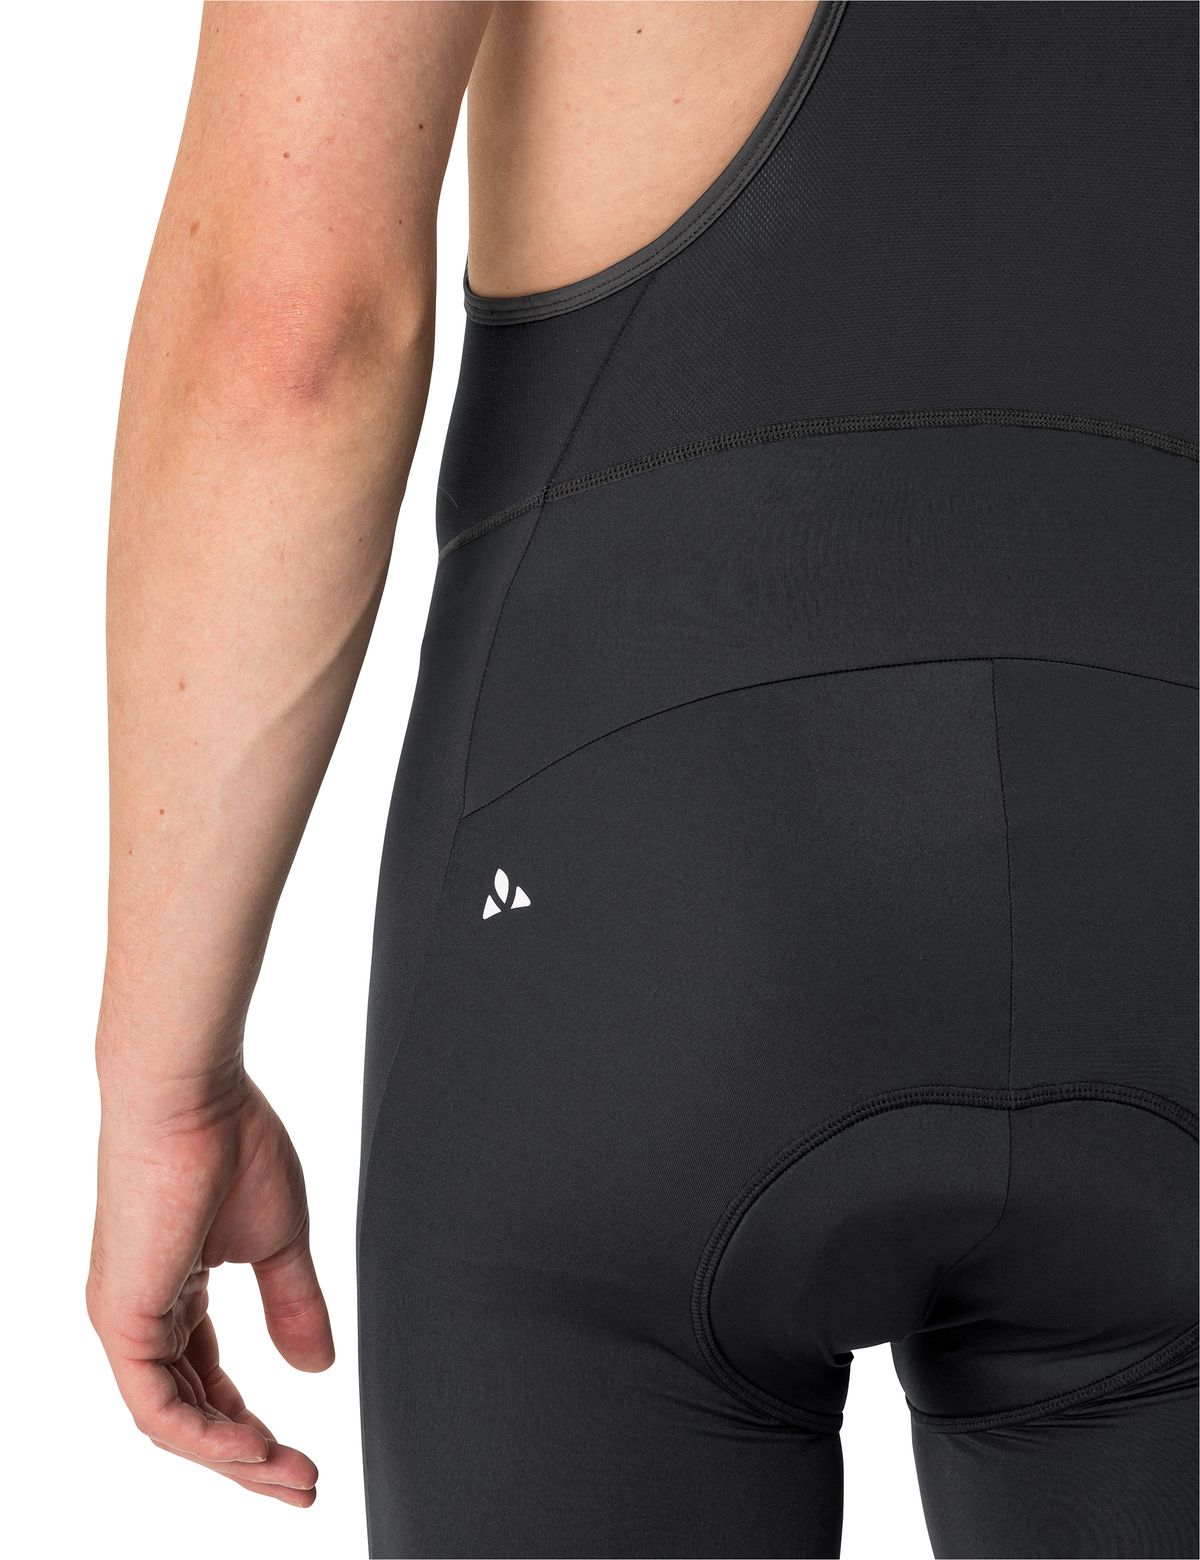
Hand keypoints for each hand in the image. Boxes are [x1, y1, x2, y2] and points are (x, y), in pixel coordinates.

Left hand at [87, 1069, 333, 1505]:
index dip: (252, 1422)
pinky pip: (158, 1403)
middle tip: (302, 1485)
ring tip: (289, 1475)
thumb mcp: (279, 1239)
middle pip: (191, 1412)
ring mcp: (127, 1317)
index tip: (301, 1451)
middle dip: (249, 1458)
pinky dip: (207, 1433)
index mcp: (172, 1289)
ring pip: (174, 1418)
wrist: (191, 1093)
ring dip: (233, 1456)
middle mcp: (141, 1311)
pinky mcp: (123, 1316)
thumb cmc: (231, 1140)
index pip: (207, 1380)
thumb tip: (317, 1367)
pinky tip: (249, 1447)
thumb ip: (293, 1303)